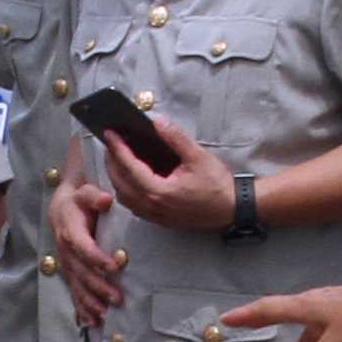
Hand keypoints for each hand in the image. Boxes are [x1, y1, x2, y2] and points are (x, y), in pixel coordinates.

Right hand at [50, 179, 129, 326]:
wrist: (62, 207)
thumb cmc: (79, 199)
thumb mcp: (85, 192)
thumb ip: (94, 196)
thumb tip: (106, 200)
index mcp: (70, 231)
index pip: (83, 247)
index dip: (97, 258)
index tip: (115, 267)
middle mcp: (66, 251)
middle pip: (81, 272)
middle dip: (98, 287)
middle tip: (117, 299)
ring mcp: (67, 264)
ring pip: (77, 286)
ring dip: (90, 302)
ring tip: (104, 316)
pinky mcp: (69, 273)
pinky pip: (74, 292)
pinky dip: (82, 308)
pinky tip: (91, 322)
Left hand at [92, 114, 232, 232]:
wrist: (232, 209)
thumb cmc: (217, 185)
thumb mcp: (197, 156)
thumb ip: (175, 138)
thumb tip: (157, 121)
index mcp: (159, 191)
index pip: (129, 166)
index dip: (117, 148)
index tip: (110, 134)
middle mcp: (152, 206)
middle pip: (120, 182)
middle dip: (112, 161)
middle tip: (110, 143)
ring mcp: (154, 215)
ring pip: (124, 196)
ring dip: (116, 177)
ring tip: (117, 159)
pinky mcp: (159, 219)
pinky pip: (133, 205)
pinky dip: (126, 190)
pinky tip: (130, 178)